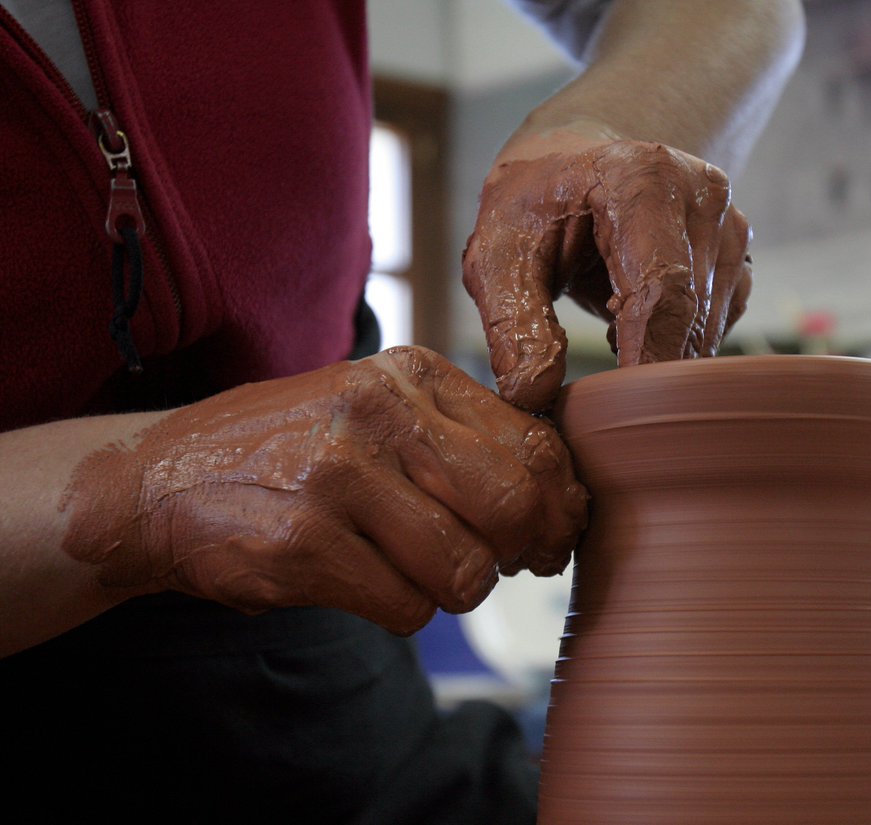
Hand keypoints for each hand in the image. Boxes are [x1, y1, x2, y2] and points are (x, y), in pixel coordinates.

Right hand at [62, 347, 587, 634]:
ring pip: (463, 569)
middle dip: (523, 551)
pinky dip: (399, 611)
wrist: (156, 480)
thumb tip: (563, 503)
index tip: (550, 532)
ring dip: (451, 589)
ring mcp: (337, 476)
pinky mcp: (302, 545)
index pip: (533, 442)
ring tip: (411, 570)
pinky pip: (405, 608)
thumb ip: (463, 440)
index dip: (558, 503)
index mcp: (410, 374)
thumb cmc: (290, 450)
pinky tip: (362, 583)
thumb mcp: (376, 409)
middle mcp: (378, 413)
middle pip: (512, 504)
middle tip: (505, 565)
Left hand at [463, 125, 752, 411]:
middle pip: (691, 316)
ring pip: (708, 330)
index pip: (663, 290)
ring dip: (659, 359)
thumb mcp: (497, 257)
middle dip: (649, 373)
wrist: (574, 166)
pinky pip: (717, 328)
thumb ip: (514, 324)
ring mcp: (730, 227)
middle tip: (602, 412)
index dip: (648, 359)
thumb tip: (534, 395)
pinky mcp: (737, 259)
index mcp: (643, 178)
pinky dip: (676, 346)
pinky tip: (632, 327)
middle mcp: (703, 196)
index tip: (623, 415)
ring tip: (605, 336)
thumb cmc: (534, 208)